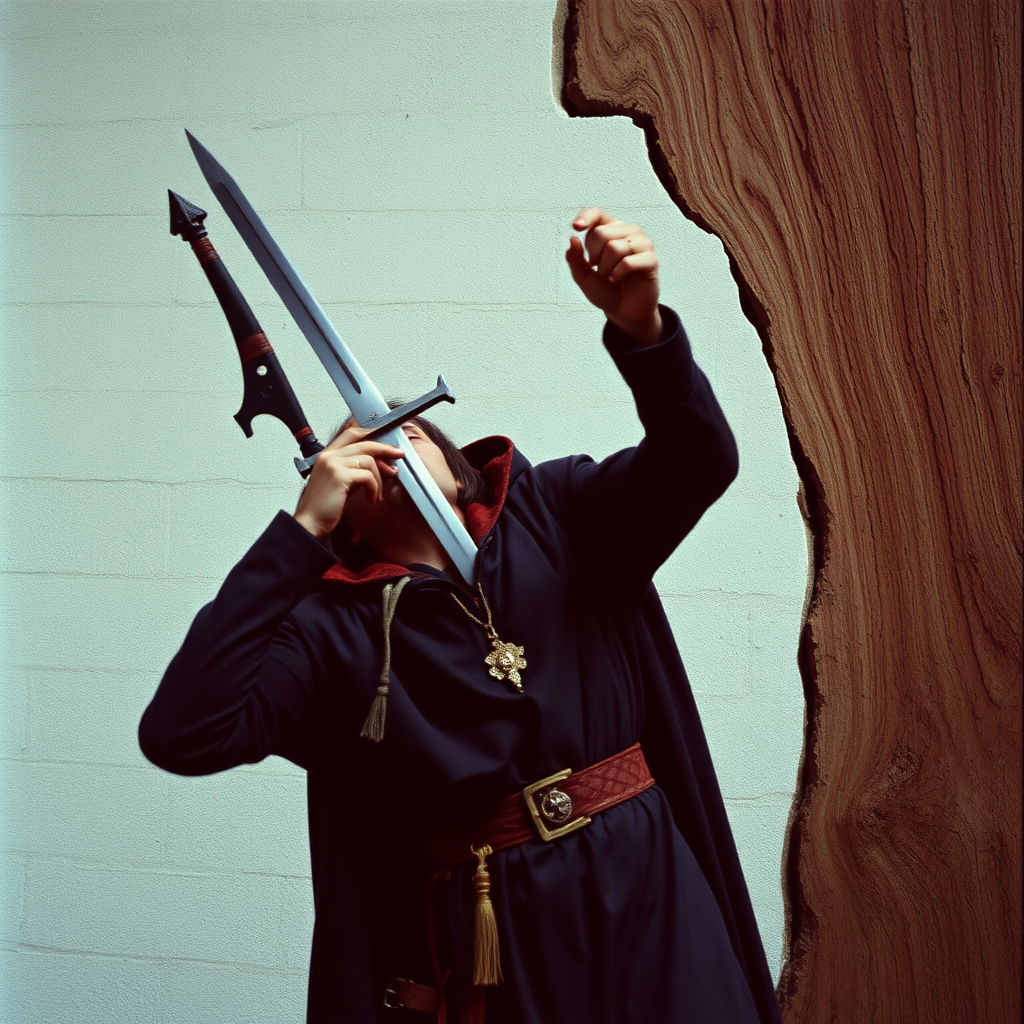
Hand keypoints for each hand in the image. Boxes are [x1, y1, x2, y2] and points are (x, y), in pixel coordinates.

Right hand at [293, 424, 403, 539]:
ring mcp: (333, 464)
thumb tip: (378, 465)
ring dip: (379, 478)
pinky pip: (367, 476)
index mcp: (326, 455)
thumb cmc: (324, 508)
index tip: (386, 442)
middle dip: (384, 449)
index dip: (371, 433)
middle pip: (364, 444)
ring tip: (378, 493)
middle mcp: (328, 456)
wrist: (310, 524)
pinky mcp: (339, 476)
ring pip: (368, 460)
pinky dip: (374, 488)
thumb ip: (354, 471)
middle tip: (398, 455)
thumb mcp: (340, 483)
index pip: (351, 434)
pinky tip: (371, 499)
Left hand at [565, 209, 662, 344]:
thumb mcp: (583, 276)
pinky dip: (616, 274)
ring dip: (605, 267)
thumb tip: (572, 238)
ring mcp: (641, 244)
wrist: (624, 312)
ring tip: (608, 275)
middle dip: (593, 256)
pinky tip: (615, 279)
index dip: (586, 218)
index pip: (597, 214)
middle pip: (601, 233)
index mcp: (611, 231)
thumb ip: (575, 259)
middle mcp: (628, 232)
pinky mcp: (651, 259)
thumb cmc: (605, 291)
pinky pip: (628, 261)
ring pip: (615, 247)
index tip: (576, 228)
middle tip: (598, 269)